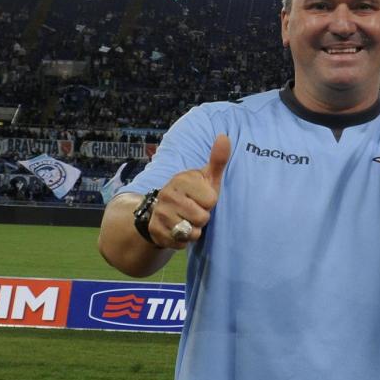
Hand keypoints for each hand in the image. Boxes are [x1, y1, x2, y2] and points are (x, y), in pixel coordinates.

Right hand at [150, 134, 230, 248]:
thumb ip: (217, 159)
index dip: (210, 201)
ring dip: (194, 230)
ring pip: (192, 232)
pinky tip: (178, 230)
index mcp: (181, 179)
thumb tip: (224, 137)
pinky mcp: (155, 231)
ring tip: (187, 219)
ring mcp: (159, 213)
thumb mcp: (207, 177)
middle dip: (203, 217)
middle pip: (202, 217)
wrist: (163, 210)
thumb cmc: (193, 192)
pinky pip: (181, 243)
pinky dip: (183, 240)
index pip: (211, 200)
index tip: (202, 197)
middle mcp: (167, 194)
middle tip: (194, 210)